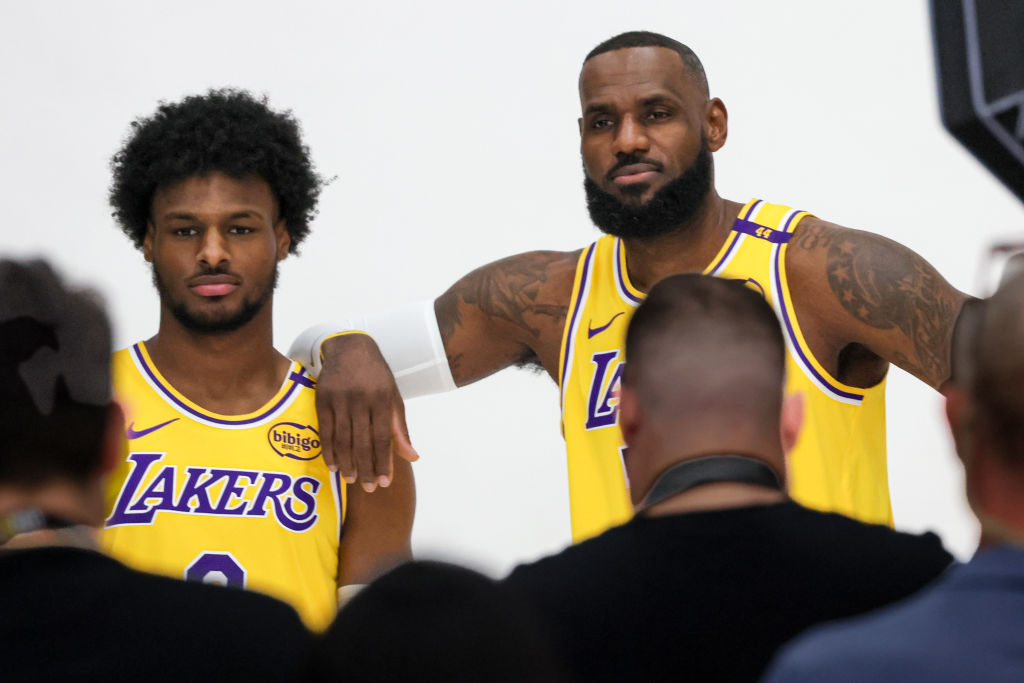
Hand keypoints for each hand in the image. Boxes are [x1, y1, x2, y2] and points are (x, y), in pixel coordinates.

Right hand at [315, 333, 418, 490]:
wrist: (350, 348)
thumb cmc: (376, 376)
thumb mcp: (393, 397)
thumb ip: (399, 429)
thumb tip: (412, 458)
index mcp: (382, 399)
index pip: (384, 437)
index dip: (384, 462)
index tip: (385, 482)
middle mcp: (361, 399)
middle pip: (362, 442)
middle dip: (366, 468)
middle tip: (369, 488)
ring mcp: (339, 399)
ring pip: (343, 439)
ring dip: (346, 463)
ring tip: (351, 480)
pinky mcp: (322, 399)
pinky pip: (325, 431)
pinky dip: (328, 450)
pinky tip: (332, 465)